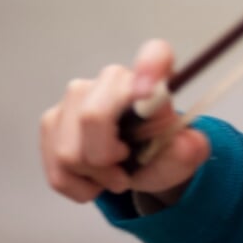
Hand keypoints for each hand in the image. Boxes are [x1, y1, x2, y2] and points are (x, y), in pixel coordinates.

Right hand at [38, 39, 209, 207]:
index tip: (150, 90)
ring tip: (115, 174)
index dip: (151, 67)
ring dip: (95, 177)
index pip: (156, 54)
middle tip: (125, 170)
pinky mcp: (51, 122)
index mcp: (153, 79)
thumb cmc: (162, 152)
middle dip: (106, 158)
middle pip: (92, 117)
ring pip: (69, 152)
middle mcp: (110, 80)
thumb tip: (190, 143)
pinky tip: (95, 180)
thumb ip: (190, 150)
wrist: (140, 167)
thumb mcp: (183, 155)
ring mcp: (74, 99)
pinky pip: (57, 170)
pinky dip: (79, 187)